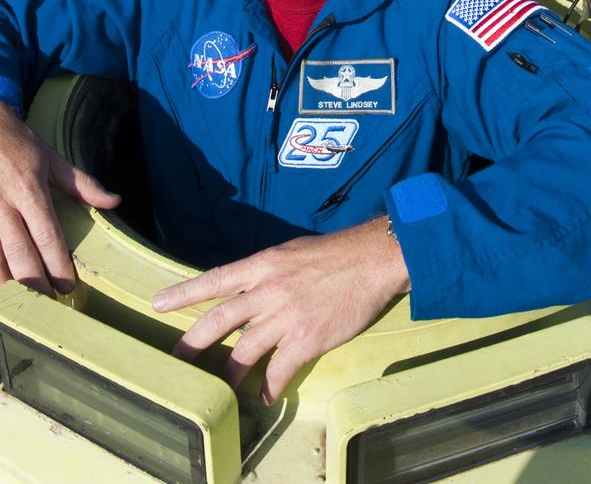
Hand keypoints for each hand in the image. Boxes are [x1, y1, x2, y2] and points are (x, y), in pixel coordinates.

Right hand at [0, 101, 120, 295]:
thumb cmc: (17, 144)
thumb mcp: (51, 158)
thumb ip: (81, 184)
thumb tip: (114, 201)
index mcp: (29, 189)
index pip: (47, 235)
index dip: (58, 265)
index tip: (68, 287)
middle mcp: (3, 204)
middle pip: (19, 253)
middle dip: (35, 282)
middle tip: (49, 302)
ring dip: (8, 281)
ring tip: (24, 300)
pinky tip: (3, 281)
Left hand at [152, 216, 409, 403]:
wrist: (372, 259)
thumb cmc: (335, 252)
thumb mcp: (291, 252)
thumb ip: (266, 271)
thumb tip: (247, 289)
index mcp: (263, 263)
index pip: (215, 279)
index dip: (184, 292)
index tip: (157, 303)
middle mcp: (268, 289)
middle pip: (219, 320)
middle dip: (192, 344)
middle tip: (174, 361)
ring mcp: (286, 316)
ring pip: (244, 352)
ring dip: (230, 375)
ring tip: (221, 390)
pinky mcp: (306, 339)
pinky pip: (278, 372)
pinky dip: (269, 388)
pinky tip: (265, 397)